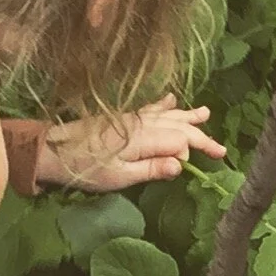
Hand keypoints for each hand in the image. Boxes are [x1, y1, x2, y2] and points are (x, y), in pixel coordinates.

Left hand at [35, 95, 225, 191]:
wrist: (54, 150)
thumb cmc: (86, 169)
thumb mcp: (120, 177)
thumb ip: (152, 169)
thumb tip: (182, 164)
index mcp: (145, 138)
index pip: (181, 141)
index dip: (193, 152)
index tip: (199, 166)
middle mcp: (143, 123)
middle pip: (179, 127)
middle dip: (201, 136)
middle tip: (221, 149)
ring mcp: (134, 117)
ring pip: (168, 114)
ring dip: (188, 115)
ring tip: (207, 113)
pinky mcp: (124, 117)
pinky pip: (150, 108)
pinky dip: (164, 104)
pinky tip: (171, 98)